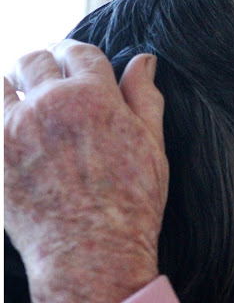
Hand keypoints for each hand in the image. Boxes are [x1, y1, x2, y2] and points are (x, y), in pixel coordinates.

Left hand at [4, 40, 168, 302]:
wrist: (92, 250)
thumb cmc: (130, 200)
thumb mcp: (151, 144)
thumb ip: (144, 97)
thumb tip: (144, 61)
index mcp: (94, 97)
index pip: (78, 53)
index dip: (75, 53)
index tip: (73, 58)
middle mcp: (50, 103)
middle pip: (35, 60)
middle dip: (43, 63)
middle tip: (47, 76)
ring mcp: (15, 128)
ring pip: (3, 83)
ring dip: (13, 84)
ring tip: (23, 98)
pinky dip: (1, 114)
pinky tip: (13, 126)